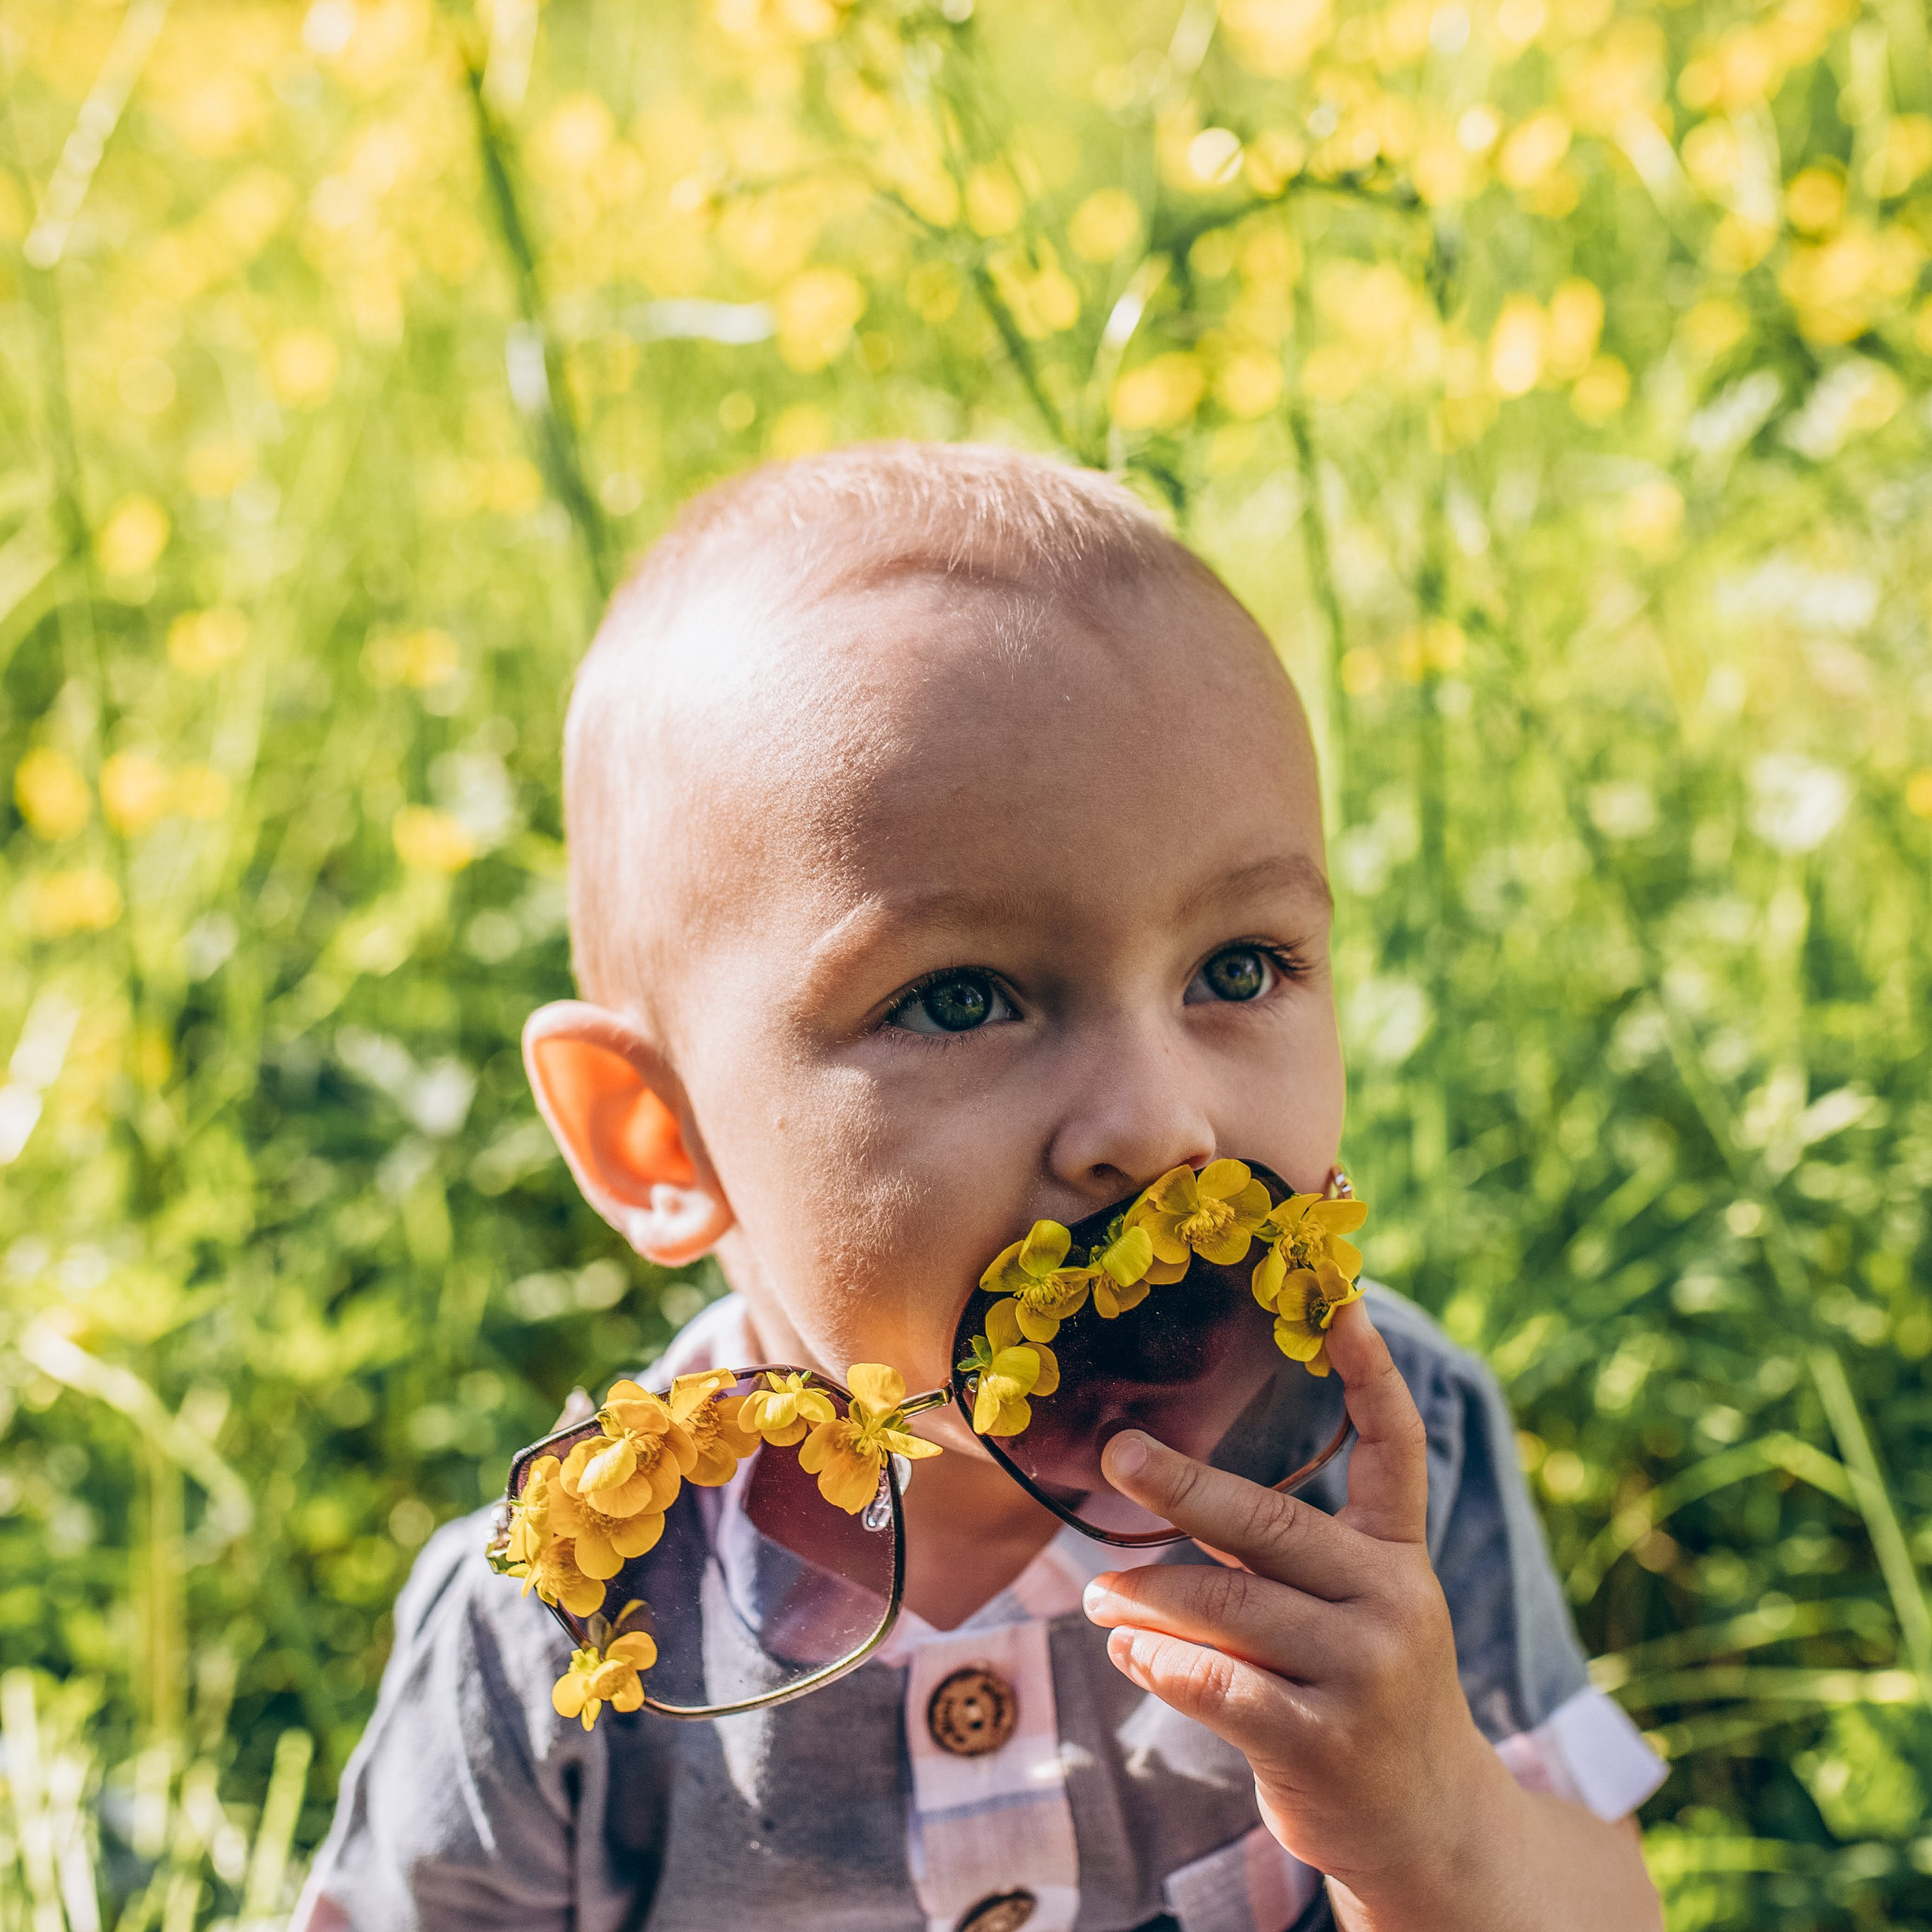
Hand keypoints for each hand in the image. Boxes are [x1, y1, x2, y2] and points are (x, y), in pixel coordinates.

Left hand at [1080, 1301, 1521, 1924]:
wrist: (1429, 1828)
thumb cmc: (1359, 1691)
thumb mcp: (1351, 1612)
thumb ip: (1273, 1558)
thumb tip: (1145, 1514)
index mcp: (1397, 1554)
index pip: (1395, 1444)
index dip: (1369, 1368)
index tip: (1340, 1296)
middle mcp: (1392, 1601)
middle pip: (1272, 1521)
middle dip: (1183, 1484)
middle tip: (1117, 1453)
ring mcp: (1362, 1673)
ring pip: (1227, 1607)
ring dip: (1145, 1596)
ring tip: (1100, 1595)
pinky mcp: (1322, 1742)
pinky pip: (1216, 1684)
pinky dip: (1159, 1661)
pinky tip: (1129, 1651)